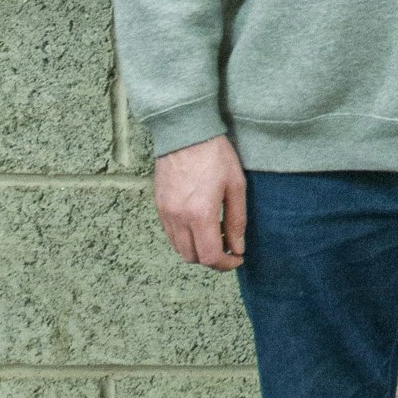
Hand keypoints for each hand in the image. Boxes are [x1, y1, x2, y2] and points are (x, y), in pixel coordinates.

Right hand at [153, 136, 248, 268]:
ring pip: (179, 248)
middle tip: (229, 248)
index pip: (209, 256)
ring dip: (197, 250)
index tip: (237, 258)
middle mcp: (178, 219)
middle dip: (212, 259)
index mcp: (200, 214)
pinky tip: (200, 225)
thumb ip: (237, 219)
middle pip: (192, 257)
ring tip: (216, 236)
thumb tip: (238, 247)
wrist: (185, 133)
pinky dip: (185, 238)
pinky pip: (170, 234)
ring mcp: (165, 213)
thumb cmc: (215, 155)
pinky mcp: (159, 207)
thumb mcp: (235, 185)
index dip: (225, 264)